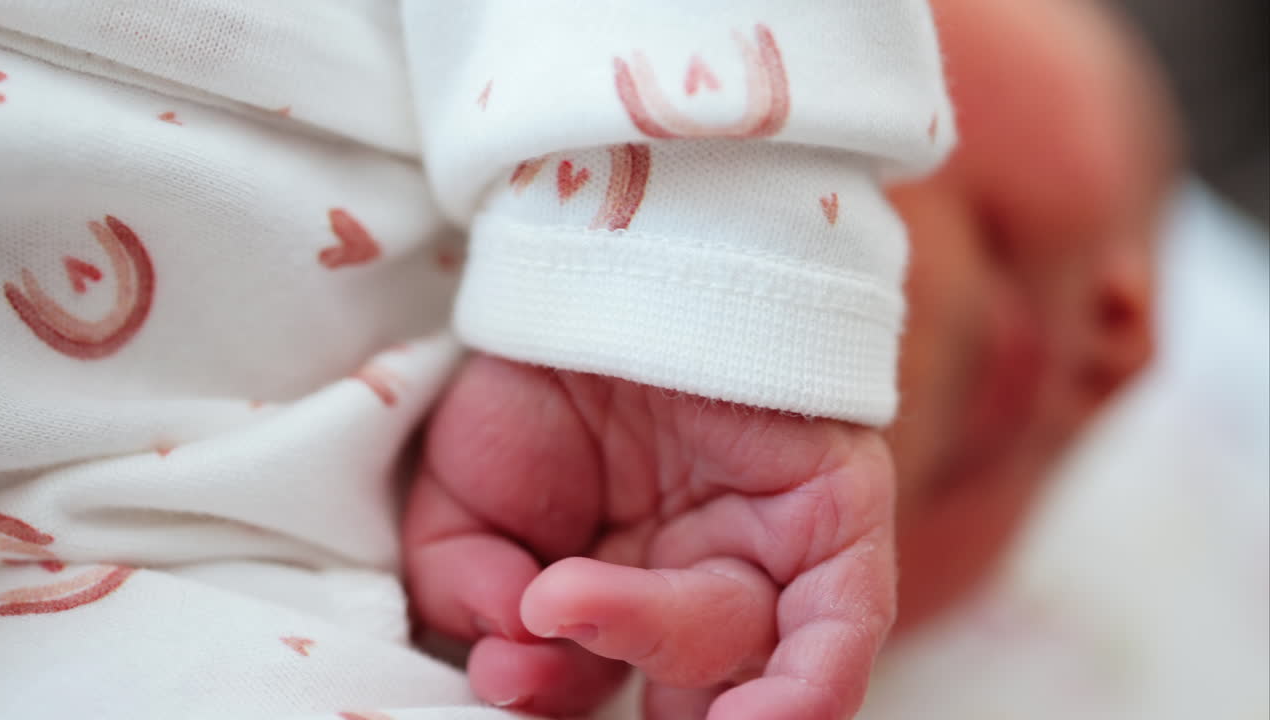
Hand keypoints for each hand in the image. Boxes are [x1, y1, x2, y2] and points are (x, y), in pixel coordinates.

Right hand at [405, 353, 895, 718]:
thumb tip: (514, 655)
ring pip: (735, 644)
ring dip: (644, 637)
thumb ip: (467, 592)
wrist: (597, 258)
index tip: (510, 690)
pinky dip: (807, 689)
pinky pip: (844, 621)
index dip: (566, 708)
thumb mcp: (462, 499)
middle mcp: (705, 585)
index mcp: (626, 601)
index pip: (614, 691)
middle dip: (606, 693)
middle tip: (528, 676)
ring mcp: (770, 549)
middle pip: (682, 685)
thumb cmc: (531, 383)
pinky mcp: (832, 508)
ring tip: (561, 596)